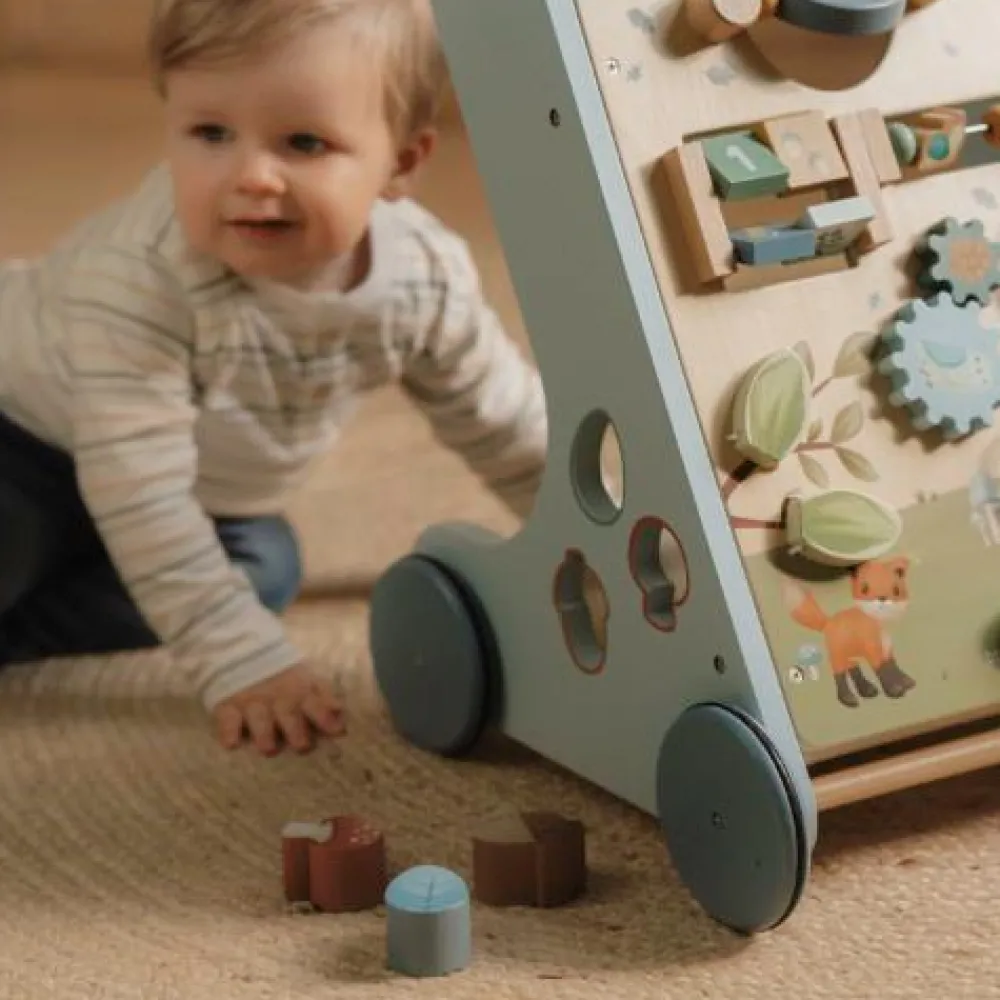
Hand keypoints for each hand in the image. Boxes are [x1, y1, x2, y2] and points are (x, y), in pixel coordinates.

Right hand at [213, 664, 345, 755]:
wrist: (241, 650)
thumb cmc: (281, 673)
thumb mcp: (305, 677)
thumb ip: (322, 695)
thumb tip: (340, 711)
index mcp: (298, 690)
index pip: (315, 703)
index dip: (325, 716)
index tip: (337, 731)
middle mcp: (276, 697)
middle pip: (287, 713)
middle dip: (296, 729)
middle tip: (302, 746)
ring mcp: (251, 701)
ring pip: (258, 718)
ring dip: (264, 733)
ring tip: (268, 749)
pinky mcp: (227, 706)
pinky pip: (227, 719)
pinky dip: (228, 731)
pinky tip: (231, 743)